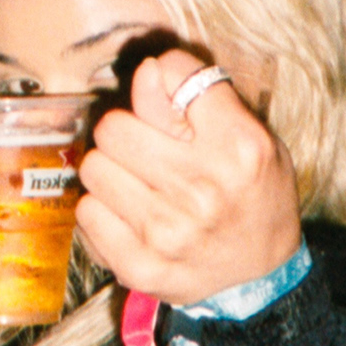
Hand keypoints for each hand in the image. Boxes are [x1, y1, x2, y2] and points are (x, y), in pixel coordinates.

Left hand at [77, 52, 301, 303]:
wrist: (259, 275)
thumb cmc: (252, 194)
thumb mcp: (249, 136)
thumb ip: (199, 98)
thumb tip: (145, 70)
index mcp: (239, 146)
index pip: (169, 76)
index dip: (162, 81)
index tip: (169, 101)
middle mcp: (202, 188)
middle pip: (113, 127)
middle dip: (125, 132)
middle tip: (145, 150)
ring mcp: (166, 232)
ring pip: (93, 168)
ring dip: (111, 171)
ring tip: (138, 184)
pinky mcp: (137, 265)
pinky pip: (86, 212)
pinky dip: (102, 209)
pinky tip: (129, 215)